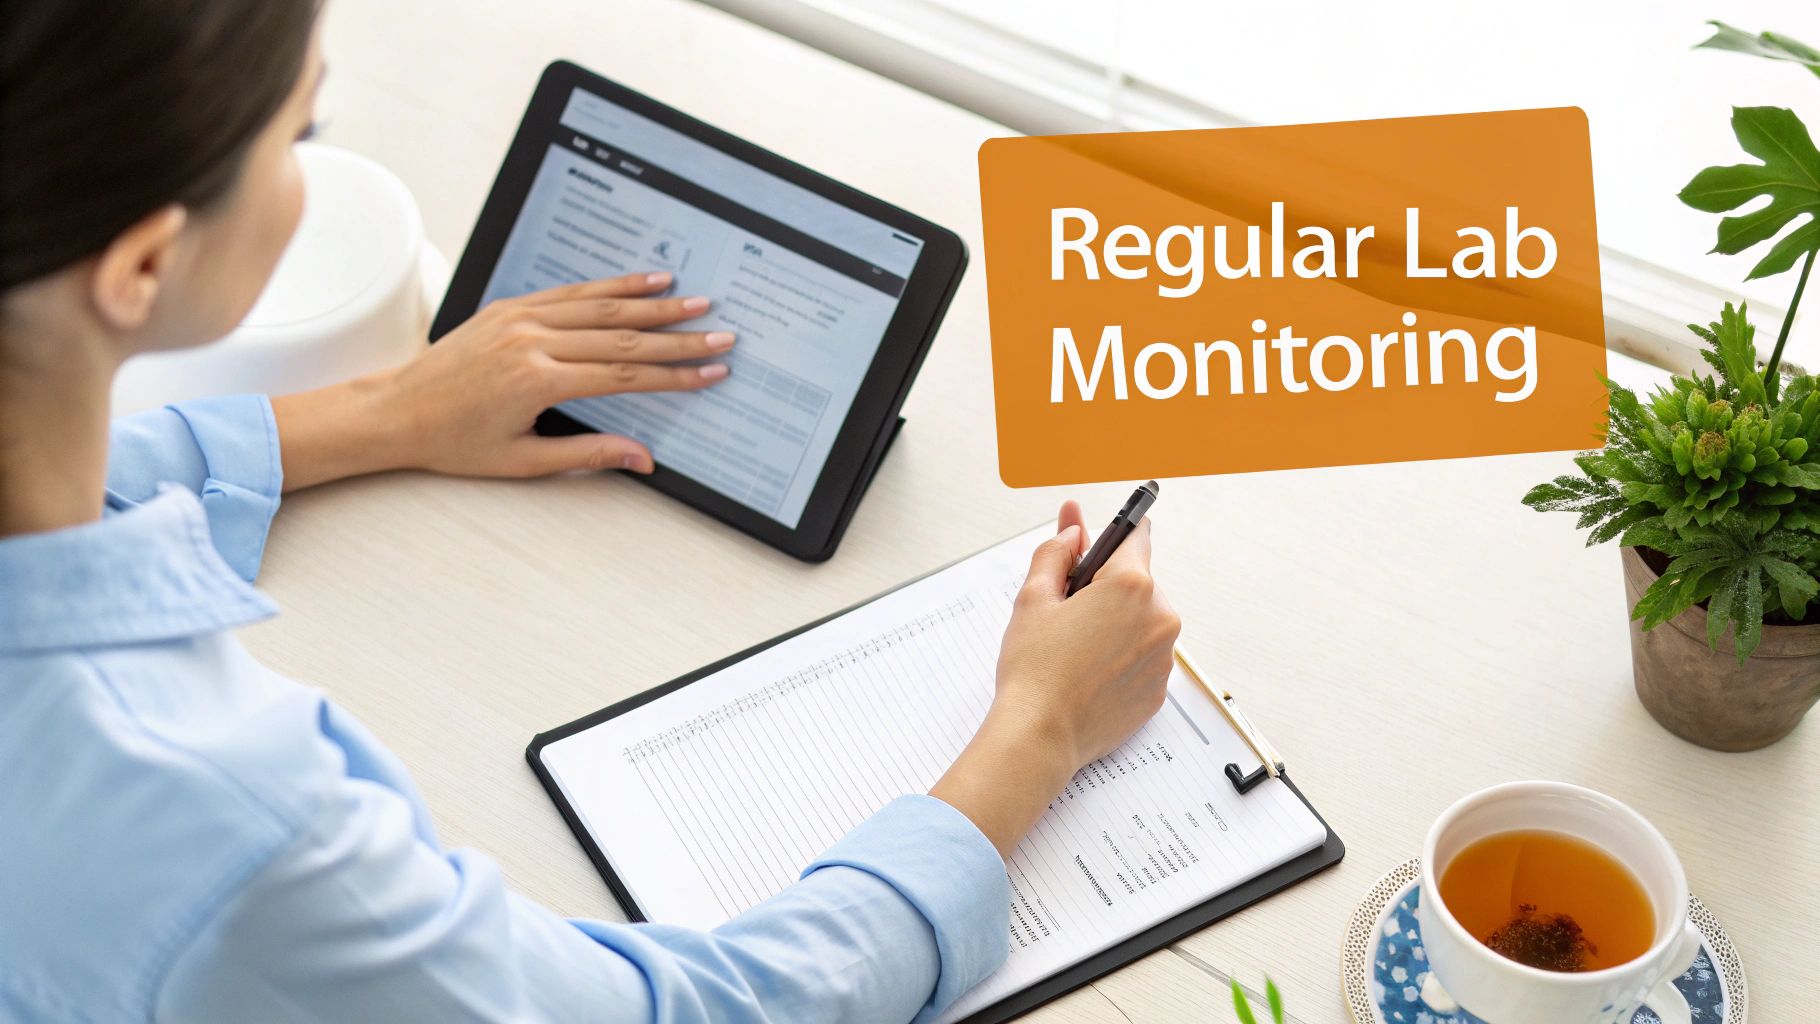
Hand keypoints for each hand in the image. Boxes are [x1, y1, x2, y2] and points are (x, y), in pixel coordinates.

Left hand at [271, 271, 730, 489]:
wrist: (396, 410)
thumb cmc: (454, 442)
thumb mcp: (523, 460)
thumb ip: (589, 454)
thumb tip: (643, 457)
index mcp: (537, 381)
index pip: (625, 376)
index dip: (674, 376)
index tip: (710, 373)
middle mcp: (533, 341)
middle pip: (623, 338)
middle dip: (677, 339)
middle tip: (719, 334)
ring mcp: (521, 318)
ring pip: (602, 307)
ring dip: (653, 304)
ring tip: (693, 301)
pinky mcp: (512, 306)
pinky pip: (572, 291)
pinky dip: (611, 286)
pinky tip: (644, 282)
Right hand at [930, 501, 1179, 856]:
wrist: (1040, 735)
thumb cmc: (1034, 669)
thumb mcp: (1034, 598)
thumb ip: (1056, 553)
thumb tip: (1072, 530)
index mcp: (1131, 585)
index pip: (1137, 535)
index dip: (1116, 532)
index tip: (1116, 526)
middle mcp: (1159, 617)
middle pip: (1138, 582)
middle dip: (1108, 587)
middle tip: (1069, 609)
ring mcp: (1164, 656)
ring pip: (1142, 621)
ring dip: (1116, 624)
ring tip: (1075, 648)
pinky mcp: (1159, 689)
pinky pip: (1144, 657)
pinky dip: (1121, 658)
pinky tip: (1088, 672)